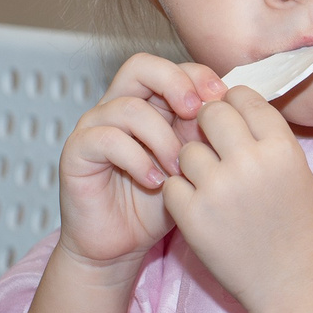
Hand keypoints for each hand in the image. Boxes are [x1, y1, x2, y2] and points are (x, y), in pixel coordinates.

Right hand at [52, 52, 225, 269]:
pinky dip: (137, 160)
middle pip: (141, 67)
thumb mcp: (191, 166)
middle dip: (174, 83)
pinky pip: (107, 139)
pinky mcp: (77, 151)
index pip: (171, 67)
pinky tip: (156, 182)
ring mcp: (94, 126)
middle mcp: (118, 107)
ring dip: (162, 138)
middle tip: (195, 112)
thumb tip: (234, 109)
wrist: (119, 245)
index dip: (197, 75)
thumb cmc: (156, 205)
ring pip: (129, 108)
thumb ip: (204, 136)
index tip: (222, 98)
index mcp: (149, 103)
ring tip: (179, 170)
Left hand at [162, 87, 312, 312]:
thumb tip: (233, 106)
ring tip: (210, 185)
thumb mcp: (298, 173)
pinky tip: (200, 207)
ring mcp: (217, 190)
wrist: (294, 286)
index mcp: (282, 148)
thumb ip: (267, 139)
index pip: (244, 97)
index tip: (232, 117)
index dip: (234, 103)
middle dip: (208, 124)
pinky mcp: (192, 217)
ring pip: (186, 150)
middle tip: (214, 145)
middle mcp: (249, 162)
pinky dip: (181, 194)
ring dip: (193, 163)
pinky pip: (172, 185)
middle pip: (210, 113)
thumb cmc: (301, 230)